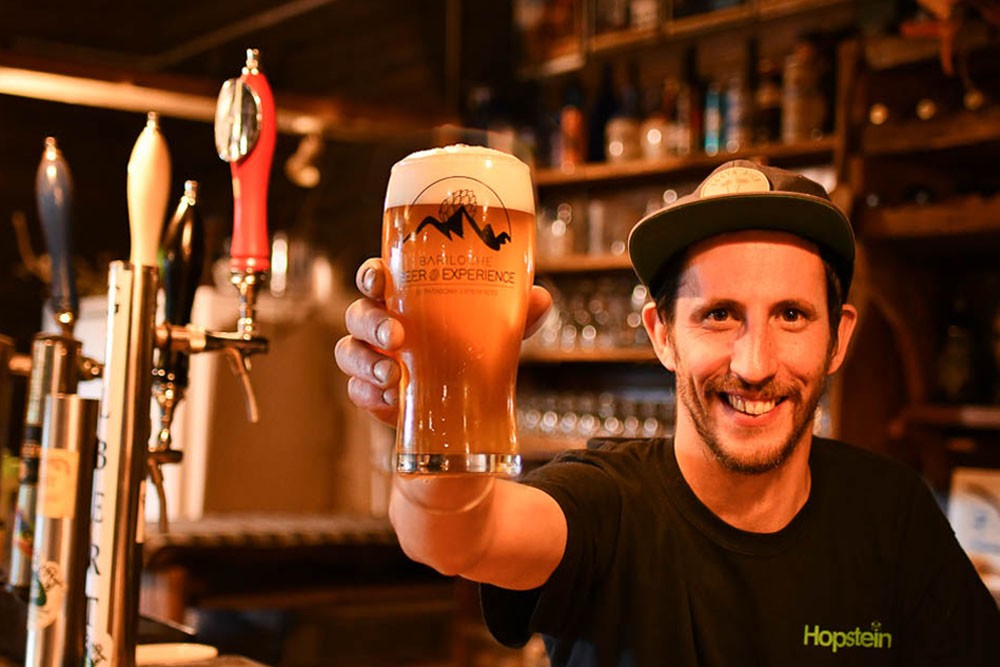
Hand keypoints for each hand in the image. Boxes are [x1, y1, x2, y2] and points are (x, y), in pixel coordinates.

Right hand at [335, 257, 552, 425]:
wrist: (470, 405)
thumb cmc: (474, 346)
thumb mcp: (499, 329)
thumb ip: (516, 311)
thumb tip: (539, 298)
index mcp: (404, 295)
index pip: (376, 275)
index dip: (371, 274)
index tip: (380, 280)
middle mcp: (381, 322)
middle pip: (357, 313)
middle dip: (371, 322)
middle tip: (396, 336)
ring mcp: (372, 358)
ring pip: (348, 352)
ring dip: (365, 362)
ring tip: (393, 377)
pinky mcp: (372, 393)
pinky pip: (357, 391)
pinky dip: (370, 396)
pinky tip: (392, 401)